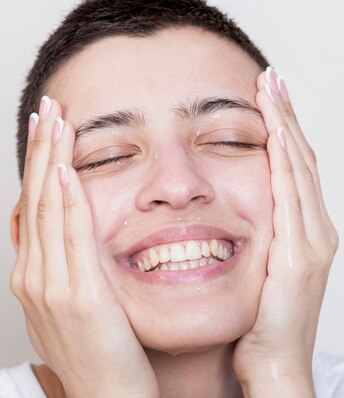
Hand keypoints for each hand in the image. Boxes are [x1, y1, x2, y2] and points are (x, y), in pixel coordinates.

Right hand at [10, 97, 158, 397]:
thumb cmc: (105, 353)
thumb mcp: (82, 305)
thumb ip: (75, 268)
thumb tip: (77, 237)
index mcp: (37, 276)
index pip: (36, 206)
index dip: (40, 164)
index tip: (48, 129)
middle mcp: (34, 276)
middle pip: (35, 199)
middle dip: (40, 151)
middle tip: (48, 109)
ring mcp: (50, 286)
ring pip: (46, 210)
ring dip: (50, 162)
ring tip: (55, 121)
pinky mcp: (76, 296)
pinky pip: (69, 238)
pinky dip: (64, 201)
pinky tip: (65, 171)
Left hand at [232, 69, 338, 396]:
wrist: (277, 364)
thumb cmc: (265, 325)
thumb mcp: (263, 270)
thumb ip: (262, 238)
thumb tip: (242, 213)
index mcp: (308, 233)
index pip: (298, 169)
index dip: (287, 130)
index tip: (271, 98)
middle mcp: (318, 231)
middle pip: (304, 160)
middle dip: (289, 116)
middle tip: (274, 79)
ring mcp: (314, 242)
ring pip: (302, 171)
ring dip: (287, 127)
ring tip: (273, 90)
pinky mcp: (301, 257)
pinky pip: (293, 199)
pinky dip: (287, 164)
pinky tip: (277, 136)